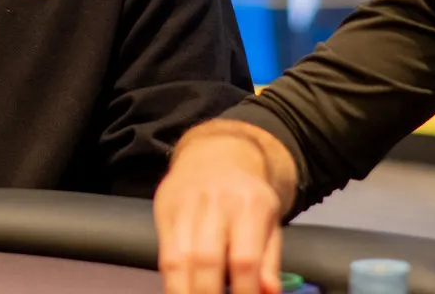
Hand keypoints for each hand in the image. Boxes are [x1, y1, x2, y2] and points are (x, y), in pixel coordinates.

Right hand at [155, 125, 293, 293]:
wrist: (214, 154)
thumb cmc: (247, 195)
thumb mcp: (271, 221)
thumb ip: (270, 259)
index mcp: (250, 206)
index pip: (244, 258)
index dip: (243, 292)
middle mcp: (215, 203)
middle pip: (207, 260)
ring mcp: (186, 205)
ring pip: (179, 259)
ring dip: (185, 292)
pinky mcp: (164, 209)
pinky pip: (165, 253)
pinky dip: (172, 281)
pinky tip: (180, 291)